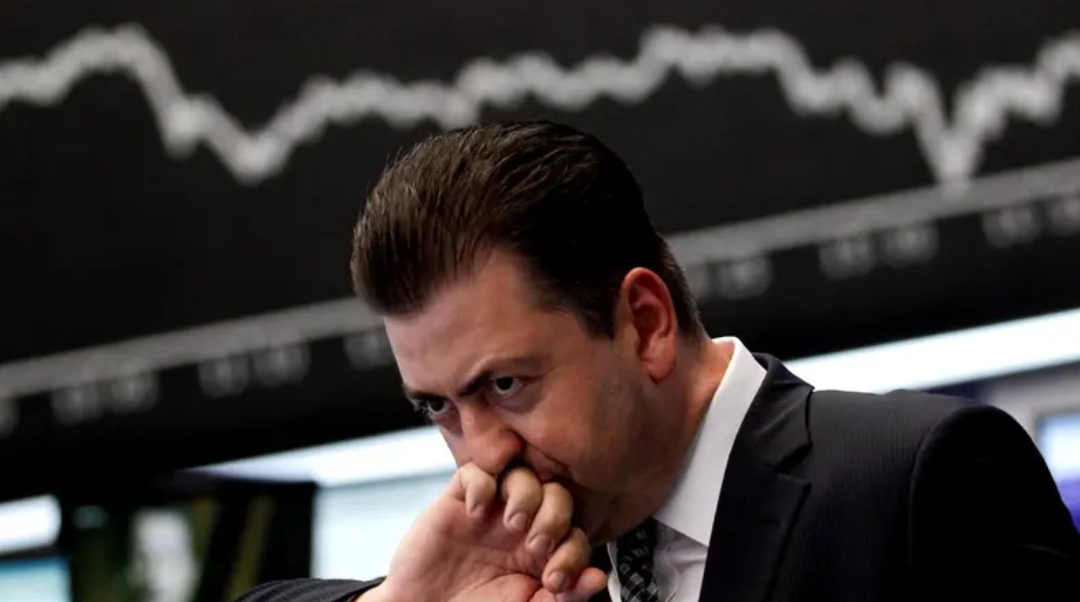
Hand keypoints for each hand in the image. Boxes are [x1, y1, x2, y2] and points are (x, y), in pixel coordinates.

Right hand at [369, 463, 606, 601]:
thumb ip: (562, 597)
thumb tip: (598, 579)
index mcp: (542, 553)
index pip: (575, 533)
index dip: (573, 552)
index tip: (555, 580)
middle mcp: (521, 526)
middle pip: (556, 494)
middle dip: (554, 518)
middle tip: (537, 546)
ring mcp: (491, 510)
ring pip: (522, 475)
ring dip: (526, 495)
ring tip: (513, 524)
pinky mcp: (458, 500)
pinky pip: (476, 472)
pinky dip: (481, 484)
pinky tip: (476, 511)